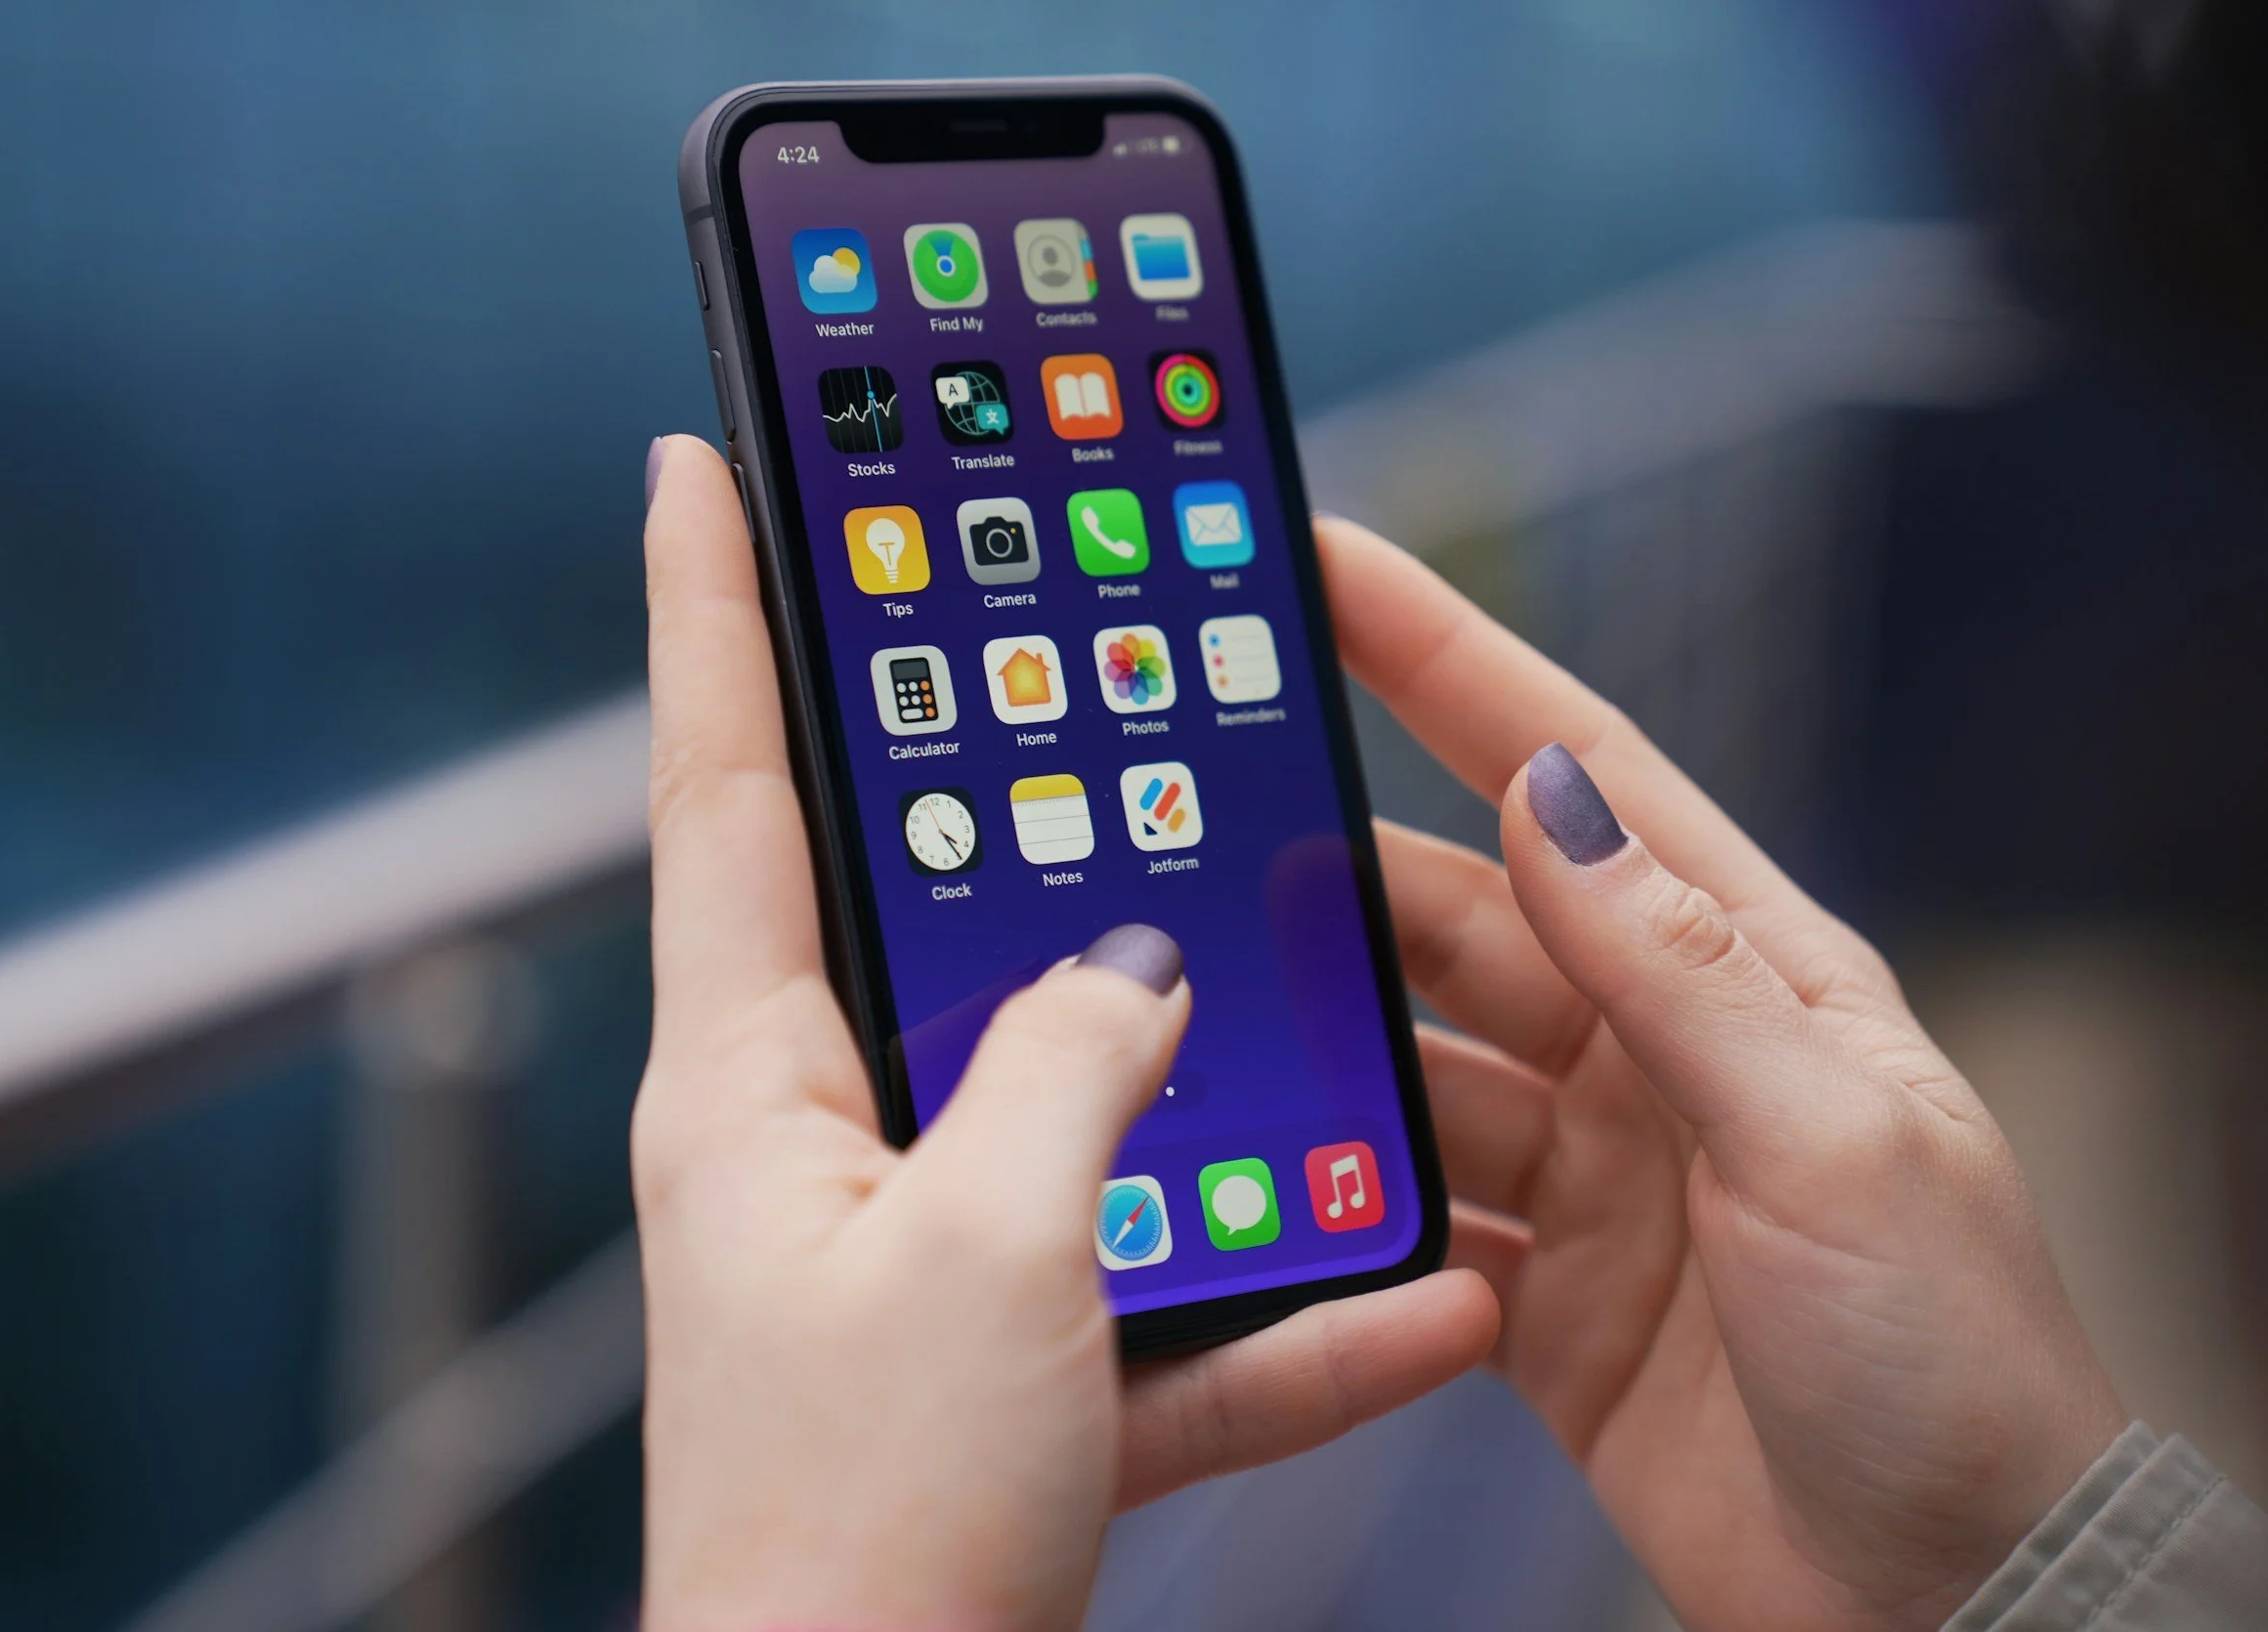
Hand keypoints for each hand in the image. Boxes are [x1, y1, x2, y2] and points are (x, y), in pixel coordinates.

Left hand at [631, 438, 1499, 1631]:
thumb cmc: (869, 1520)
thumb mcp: (993, 1249)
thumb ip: (1076, 1065)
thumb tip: (1134, 969)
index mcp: (752, 1087)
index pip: (717, 788)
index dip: (711, 611)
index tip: (698, 467)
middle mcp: (820, 1156)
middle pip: (923, 928)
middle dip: (1015, 811)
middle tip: (1084, 678)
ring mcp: (919, 1268)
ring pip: (1082, 1125)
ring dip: (1216, 1097)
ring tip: (1333, 1012)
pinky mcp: (1003, 1384)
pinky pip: (1155, 1310)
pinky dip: (1277, 1314)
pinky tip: (1419, 1303)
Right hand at [1317, 515, 2127, 1630]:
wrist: (1952, 1606)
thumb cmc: (1949, 1363)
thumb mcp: (1829, 1143)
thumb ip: (1680, 973)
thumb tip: (1552, 800)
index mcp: (1751, 975)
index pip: (1579, 776)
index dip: (1453, 663)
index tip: (1335, 569)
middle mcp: (1659, 1055)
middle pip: (1459, 918)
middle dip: (1335, 870)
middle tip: (1198, 824)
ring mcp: (1592, 1175)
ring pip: (1414, 1063)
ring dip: (1325, 1042)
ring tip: (1209, 1015)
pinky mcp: (1536, 1297)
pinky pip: (1409, 1214)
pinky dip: (1344, 1199)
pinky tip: (1282, 1182)